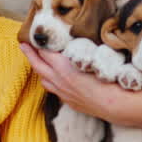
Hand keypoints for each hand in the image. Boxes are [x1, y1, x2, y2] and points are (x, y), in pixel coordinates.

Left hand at [23, 43, 141, 129]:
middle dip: (30, 54)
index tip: (33, 36)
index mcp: (64, 67)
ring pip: (44, 79)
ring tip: (36, 60)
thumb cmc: (110, 78)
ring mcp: (63, 92)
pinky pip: (53, 89)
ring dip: (39, 68)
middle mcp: (59, 80)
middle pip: (38, 65)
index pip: (45, 52)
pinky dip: (49, 80)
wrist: (118, 105)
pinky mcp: (69, 101)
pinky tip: (53, 77)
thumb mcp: (96, 58)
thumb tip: (75, 41)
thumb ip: (81, 51)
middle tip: (24, 44)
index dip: (38, 44)